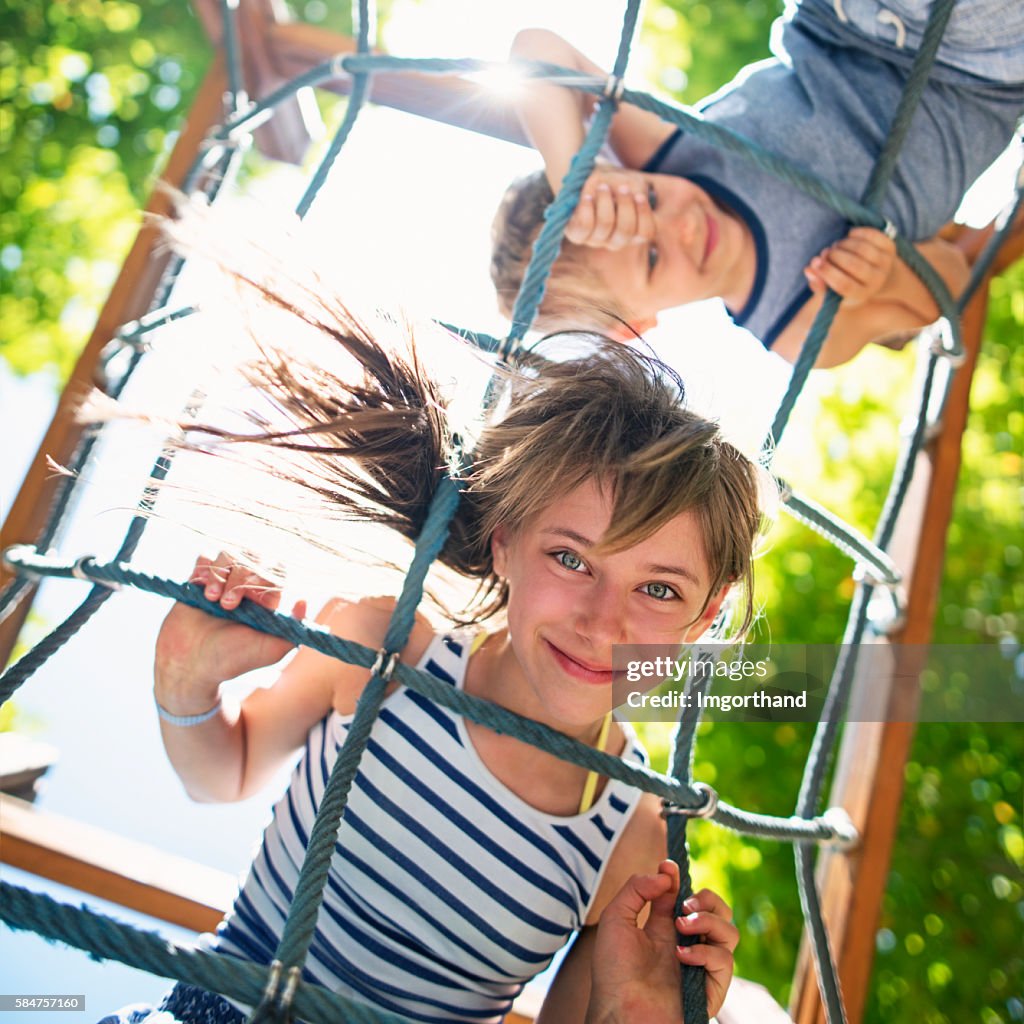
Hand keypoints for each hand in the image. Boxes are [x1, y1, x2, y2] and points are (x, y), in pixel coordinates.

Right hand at [154, 552, 306, 714]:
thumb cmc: (234, 660)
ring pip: (229, 553)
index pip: (277, 570)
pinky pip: (205, 557)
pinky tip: (200, 588)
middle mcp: (247, 585)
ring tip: (212, 598)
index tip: (254, 603)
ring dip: (220, 574)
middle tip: (228, 606)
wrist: (192, 665)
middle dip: (240, 578)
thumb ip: (293, 629)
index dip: (266, 579)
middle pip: (253, 557)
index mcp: (267, 598)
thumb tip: (303, 601)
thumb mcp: (271, 650)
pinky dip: (204, 569)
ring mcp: (223, 581)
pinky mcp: (200, 580)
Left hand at [566, 165, 654, 250]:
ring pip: (605, 226)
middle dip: (625, 206)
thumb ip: (639, 189)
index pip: (645, 233)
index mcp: (633, 232)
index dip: (644, 215)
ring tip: (603, 186)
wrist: (585, 179)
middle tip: (622, 187)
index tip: (639, 195)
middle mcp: (615, 240)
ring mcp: (596, 240)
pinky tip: (587, 197)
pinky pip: (584, 227)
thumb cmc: (613, 181)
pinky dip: (587, 208)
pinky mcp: (577, 235)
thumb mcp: (631, 181)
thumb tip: (636, 196)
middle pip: (626, 231)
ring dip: (605, 202)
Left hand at [587, 860, 737, 1023]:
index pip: (685, 896)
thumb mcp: (616, 918)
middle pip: (719, 911)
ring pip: (730, 932)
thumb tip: (666, 873)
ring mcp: (702, 966)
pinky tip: (681, 955)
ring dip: (708, 921)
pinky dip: (705, 952)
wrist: (619, 1012)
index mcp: (665, 928)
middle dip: (707, 898)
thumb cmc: (613, 971)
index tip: (668, 866)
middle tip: (685, 905)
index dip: (680, 879)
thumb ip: (637, 888)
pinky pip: (725, 961)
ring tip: (682, 926)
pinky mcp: (712, 988)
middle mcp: (688, 944)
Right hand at [804, 227, 895, 305]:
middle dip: (834, 256)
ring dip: (844, 244)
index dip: (827, 272)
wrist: (881, 277)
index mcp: (862, 295)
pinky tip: (849, 236)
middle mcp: (877, 281)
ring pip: (862, 249)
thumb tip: (809, 270)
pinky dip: (856, 233)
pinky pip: (871, 235)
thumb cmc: (849, 284)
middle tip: (826, 253)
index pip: (844, 285)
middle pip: (854, 265)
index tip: (815, 262)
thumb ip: (818, 283)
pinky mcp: (891, 247)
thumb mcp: (833, 291)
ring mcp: (886, 263)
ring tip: (836, 247)